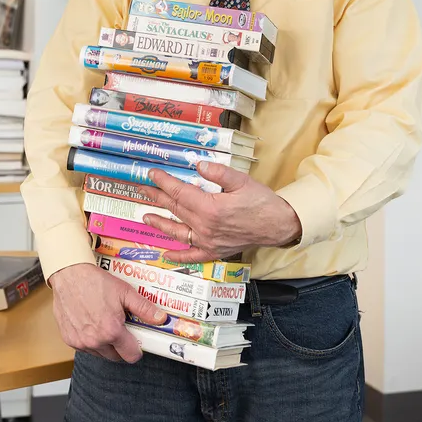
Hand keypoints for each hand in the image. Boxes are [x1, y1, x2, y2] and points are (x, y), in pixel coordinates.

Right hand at [48, 262, 166, 363]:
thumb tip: (161, 319)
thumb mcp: (125, 292)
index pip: (131, 356)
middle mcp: (95, 341)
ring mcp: (80, 342)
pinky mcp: (69, 340)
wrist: (69, 275)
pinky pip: (85, 348)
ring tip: (104, 324)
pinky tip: (91, 323)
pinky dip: (90, 340)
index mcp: (112, 331)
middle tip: (120, 329)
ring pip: (100, 353)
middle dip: (121, 347)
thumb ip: (144, 308)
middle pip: (116, 357)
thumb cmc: (95, 282)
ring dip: (105, 345)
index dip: (136, 349)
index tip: (136, 341)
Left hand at [139, 161, 302, 262]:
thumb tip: (198, 165)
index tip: (152, 173)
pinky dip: (178, 256)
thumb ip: (218, 172)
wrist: (278, 225)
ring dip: (160, 224)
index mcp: (210, 208)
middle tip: (142, 189)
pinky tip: (166, 254)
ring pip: (178, 231)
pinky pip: (192, 256)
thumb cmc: (261, 201)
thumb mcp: (241, 180)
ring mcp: (208, 241)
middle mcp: (205, 227)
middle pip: (175, 209)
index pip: (179, 192)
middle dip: (156, 197)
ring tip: (145, 216)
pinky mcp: (214, 251)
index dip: (164, 182)